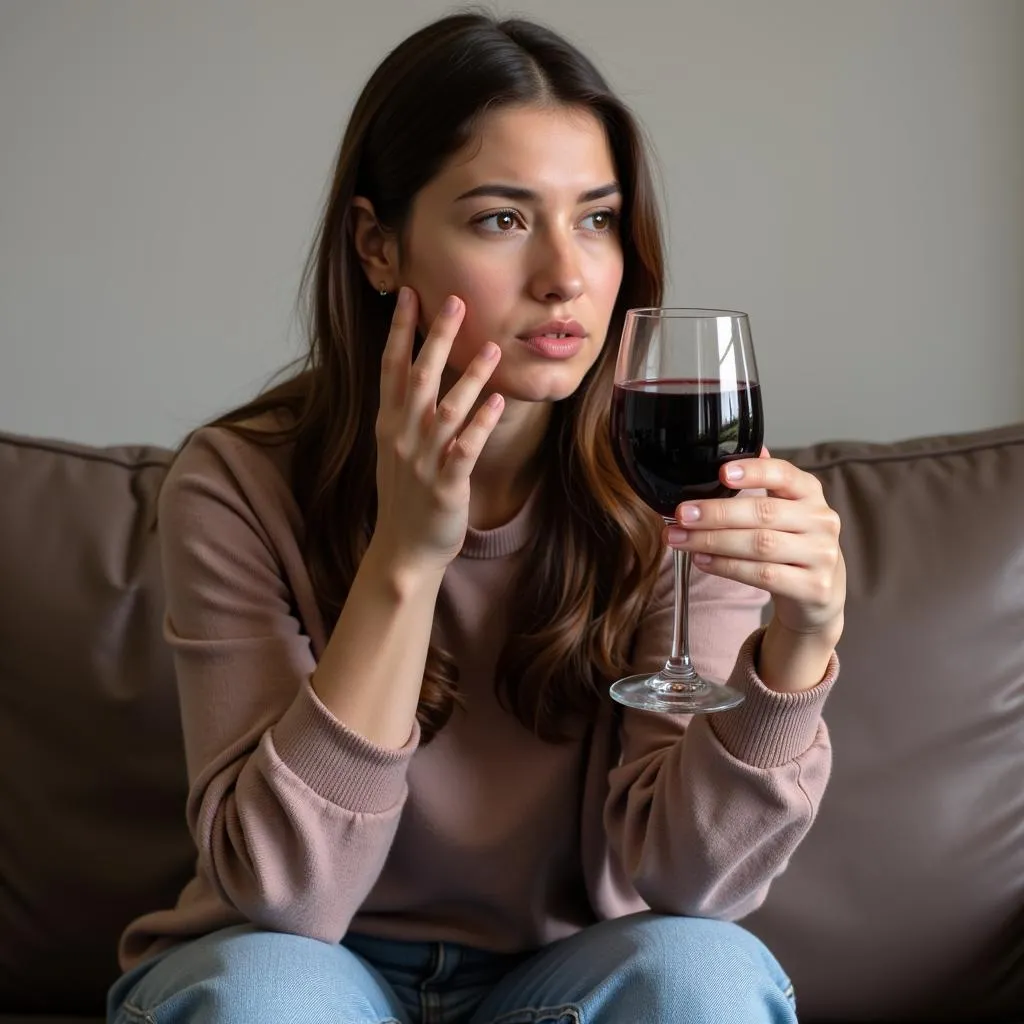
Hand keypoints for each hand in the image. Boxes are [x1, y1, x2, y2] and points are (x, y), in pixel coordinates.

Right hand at [371, 287, 503, 575]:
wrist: (404, 548)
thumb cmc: (404, 493)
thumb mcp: (395, 445)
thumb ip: (404, 408)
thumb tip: (416, 366)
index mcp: (388, 423)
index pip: (390, 367)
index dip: (399, 330)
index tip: (409, 294)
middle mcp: (402, 436)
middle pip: (418, 378)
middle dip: (436, 339)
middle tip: (455, 301)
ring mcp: (423, 461)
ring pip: (447, 410)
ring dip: (470, 378)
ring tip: (492, 347)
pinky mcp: (445, 486)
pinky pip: (464, 450)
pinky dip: (480, 425)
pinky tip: (499, 403)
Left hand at [666, 448, 845, 641]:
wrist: (820, 593)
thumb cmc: (793, 544)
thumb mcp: (785, 509)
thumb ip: (763, 483)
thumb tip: (729, 456)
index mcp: (810, 493)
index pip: (784, 474)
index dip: (754, 472)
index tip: (722, 474)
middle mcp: (822, 521)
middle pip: (764, 513)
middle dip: (716, 513)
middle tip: (682, 514)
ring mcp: (821, 555)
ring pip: (760, 545)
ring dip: (713, 541)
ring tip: (682, 539)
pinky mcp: (814, 587)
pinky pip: (763, 575)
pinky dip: (726, 567)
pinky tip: (702, 560)